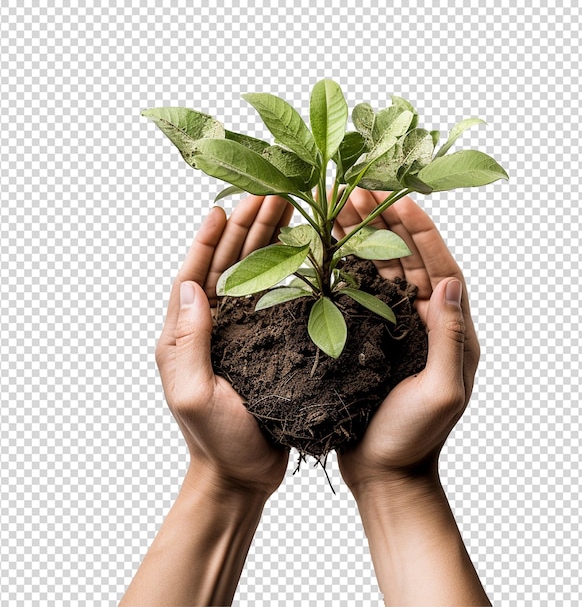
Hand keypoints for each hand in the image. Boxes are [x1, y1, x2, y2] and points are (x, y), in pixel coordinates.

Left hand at [155, 195, 292, 495]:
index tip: (221, 207)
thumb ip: (188, 342)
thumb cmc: (215, 440)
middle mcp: (215, 327)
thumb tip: (191, 284)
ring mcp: (244, 334)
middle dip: (246, 229)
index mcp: (187, 334)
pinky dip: (290, 273)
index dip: (207, 240)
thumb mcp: (193, 393)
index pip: (194, 275)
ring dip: (269, 242)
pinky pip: (279, 300)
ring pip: (256, 276)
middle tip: (269, 195)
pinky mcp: (270, 344)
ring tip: (287, 211)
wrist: (242, 474)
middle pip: (229, 266)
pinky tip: (305, 253)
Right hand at [333, 189, 480, 492]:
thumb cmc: (415, 438)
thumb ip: (451, 339)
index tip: (398, 197)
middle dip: (382, 222)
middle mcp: (423, 320)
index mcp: (450, 329)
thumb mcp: (441, 392)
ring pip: (377, 270)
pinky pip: (354, 293)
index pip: (439, 266)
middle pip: (404, 259)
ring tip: (336, 206)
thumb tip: (452, 282)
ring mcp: (392, 326)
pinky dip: (342, 267)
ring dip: (359, 237)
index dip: (420, 230)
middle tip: (356, 191)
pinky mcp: (364, 335)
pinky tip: (324, 244)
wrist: (384, 470)